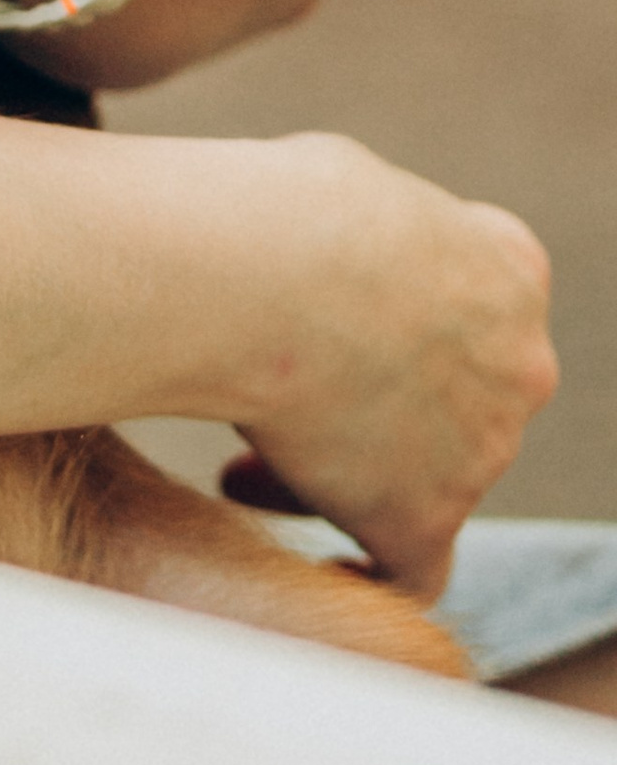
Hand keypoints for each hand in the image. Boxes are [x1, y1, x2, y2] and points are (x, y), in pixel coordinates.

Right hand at [215, 136, 556, 594]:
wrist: (262, 272)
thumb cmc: (284, 210)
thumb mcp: (356, 189)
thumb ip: (382, 248)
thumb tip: (344, 272)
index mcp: (509, 273)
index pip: (472, 311)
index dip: (397, 325)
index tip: (329, 334)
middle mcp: (520, 366)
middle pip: (450, 401)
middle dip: (370, 406)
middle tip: (285, 407)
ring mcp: (482, 450)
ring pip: (419, 479)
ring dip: (343, 475)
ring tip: (245, 469)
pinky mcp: (427, 518)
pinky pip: (415, 572)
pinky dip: (371, 574)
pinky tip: (320, 571)